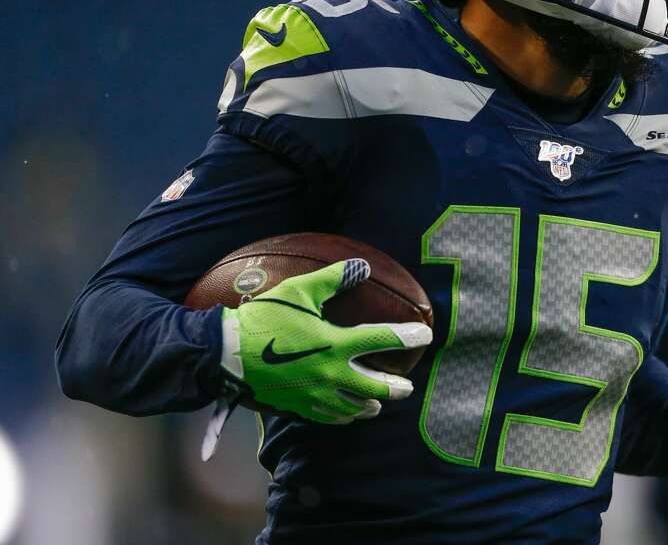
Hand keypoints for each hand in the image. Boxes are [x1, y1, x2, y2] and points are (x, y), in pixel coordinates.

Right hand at [220, 258, 432, 423]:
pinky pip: (327, 418)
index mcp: (334, 344)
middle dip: (395, 388)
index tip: (425, 336)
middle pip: (374, 388)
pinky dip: (342, 417)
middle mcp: (330, 374)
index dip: (407, 337)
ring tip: (378, 405)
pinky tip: (345, 415)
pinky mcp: (297, 407)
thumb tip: (361, 266)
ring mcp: (314, 395)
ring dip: (369, 407)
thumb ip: (333, 279)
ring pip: (352, 409)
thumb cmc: (263, 319)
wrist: (225, 354)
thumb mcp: (299, 291)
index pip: (382, 340)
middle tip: (407, 388)